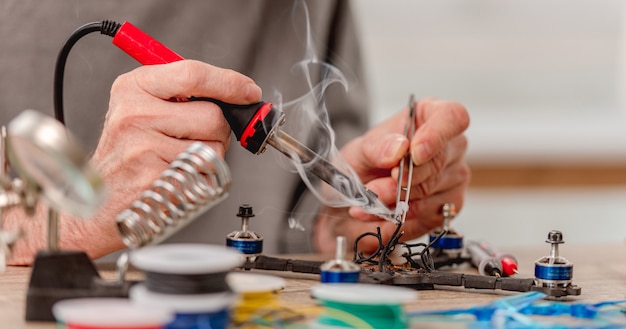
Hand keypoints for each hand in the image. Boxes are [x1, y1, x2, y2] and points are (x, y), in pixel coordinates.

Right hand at [6, 60, 261, 263]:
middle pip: (212, 115)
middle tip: (195, 139)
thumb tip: (237, 95)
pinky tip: (175, 179)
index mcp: (133, 88)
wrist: (96, 202)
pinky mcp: (154, 179)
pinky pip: (204, 176)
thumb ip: (183, 96)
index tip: (249, 91)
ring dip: (208, 159)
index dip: (229, 83)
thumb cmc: (126, 156)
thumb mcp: (142, 110)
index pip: (193, 73)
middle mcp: (134, 114)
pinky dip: (200, 181)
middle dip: (218, 130)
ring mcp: (143, 148)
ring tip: (178, 162)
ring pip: (213, 149)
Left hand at [314, 97, 469, 254]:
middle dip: (401, 179)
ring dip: (394, 200)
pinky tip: (382, 212)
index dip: (436, 135)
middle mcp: (450, 146)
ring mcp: (454, 176)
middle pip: (438, 161)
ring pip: (430, 191)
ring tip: (371, 200)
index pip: (452, 117)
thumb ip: (378, 148)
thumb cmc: (367, 163)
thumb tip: (399, 148)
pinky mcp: (451, 205)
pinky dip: (400, 216)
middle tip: (374, 188)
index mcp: (432, 117)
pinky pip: (428, 213)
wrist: (360, 195)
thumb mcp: (361, 151)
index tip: (414, 153)